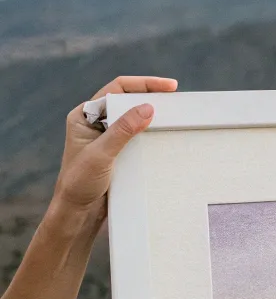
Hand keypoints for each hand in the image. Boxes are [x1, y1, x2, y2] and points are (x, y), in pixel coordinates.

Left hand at [53, 74, 177, 222]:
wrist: (77, 213)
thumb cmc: (79, 183)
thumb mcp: (101, 154)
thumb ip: (123, 130)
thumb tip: (148, 107)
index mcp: (84, 116)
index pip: (116, 90)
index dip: (143, 84)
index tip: (169, 87)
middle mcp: (94, 122)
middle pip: (127, 100)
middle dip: (150, 97)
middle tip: (175, 99)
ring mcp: (106, 137)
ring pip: (133, 118)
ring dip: (152, 116)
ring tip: (173, 116)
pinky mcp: (117, 151)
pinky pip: (137, 136)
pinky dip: (150, 134)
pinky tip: (163, 136)